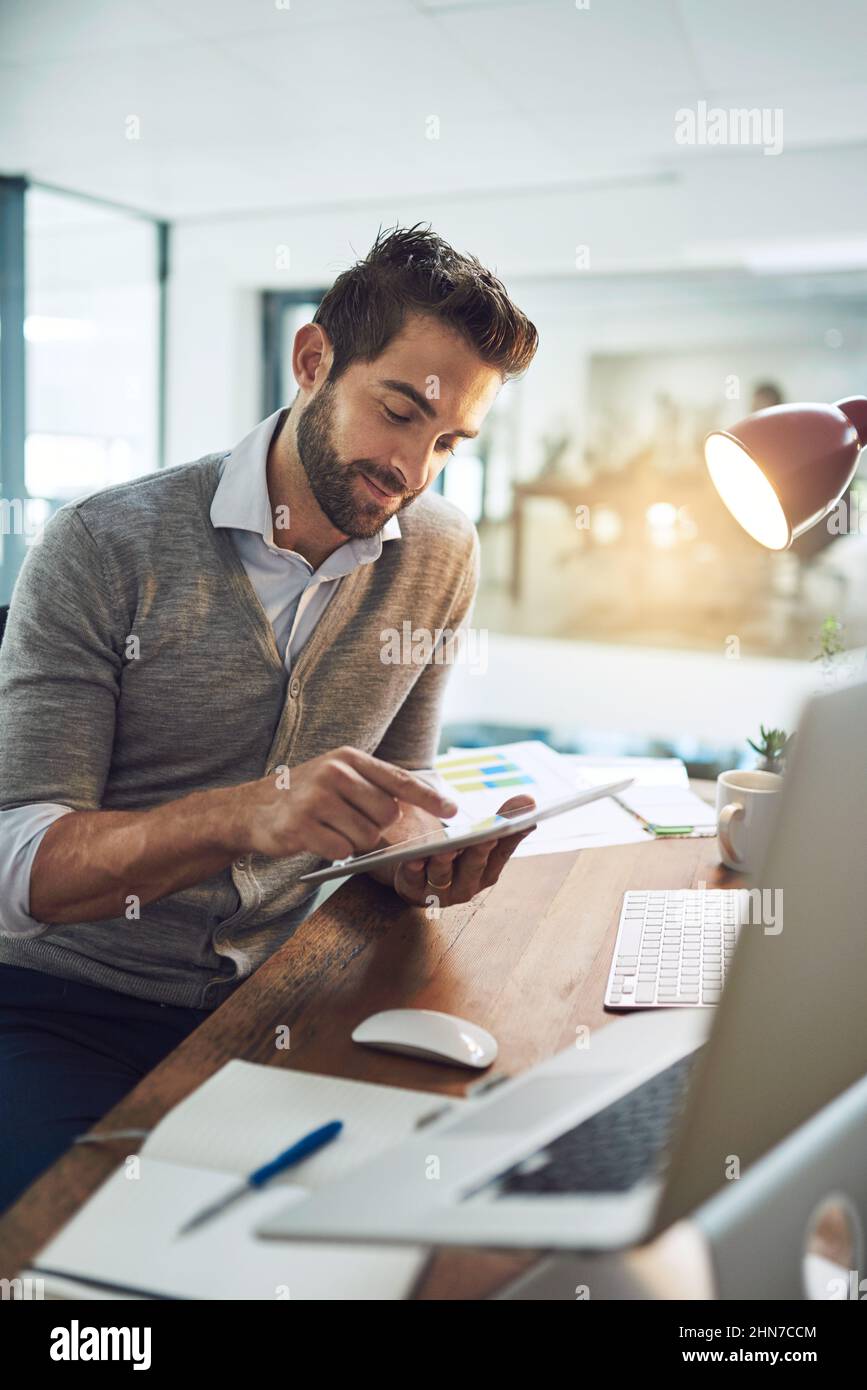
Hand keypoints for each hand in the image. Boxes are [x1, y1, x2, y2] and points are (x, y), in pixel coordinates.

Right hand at [232, 747, 456, 861]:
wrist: (250, 809)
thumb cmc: (304, 795)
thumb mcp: (337, 777)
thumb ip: (373, 787)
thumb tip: (416, 807)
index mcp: (348, 759)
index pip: (398, 779)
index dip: (428, 797)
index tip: (453, 810)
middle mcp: (334, 773)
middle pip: (386, 814)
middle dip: (376, 827)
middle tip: (349, 822)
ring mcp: (316, 799)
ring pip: (366, 836)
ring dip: (353, 842)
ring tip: (330, 829)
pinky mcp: (302, 826)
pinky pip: (341, 851)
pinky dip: (334, 852)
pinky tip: (316, 839)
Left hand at [368, 793, 536, 907]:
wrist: (419, 876)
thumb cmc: (457, 857)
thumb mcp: (480, 840)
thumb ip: (503, 823)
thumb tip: (530, 800)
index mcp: (488, 872)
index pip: (501, 851)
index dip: (510, 837)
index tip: (522, 822)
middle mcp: (467, 885)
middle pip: (474, 866)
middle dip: (480, 850)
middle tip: (486, 835)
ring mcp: (440, 891)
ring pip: (444, 875)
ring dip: (446, 861)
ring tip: (448, 847)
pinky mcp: (413, 890)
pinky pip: (413, 879)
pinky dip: (414, 869)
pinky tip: (414, 857)